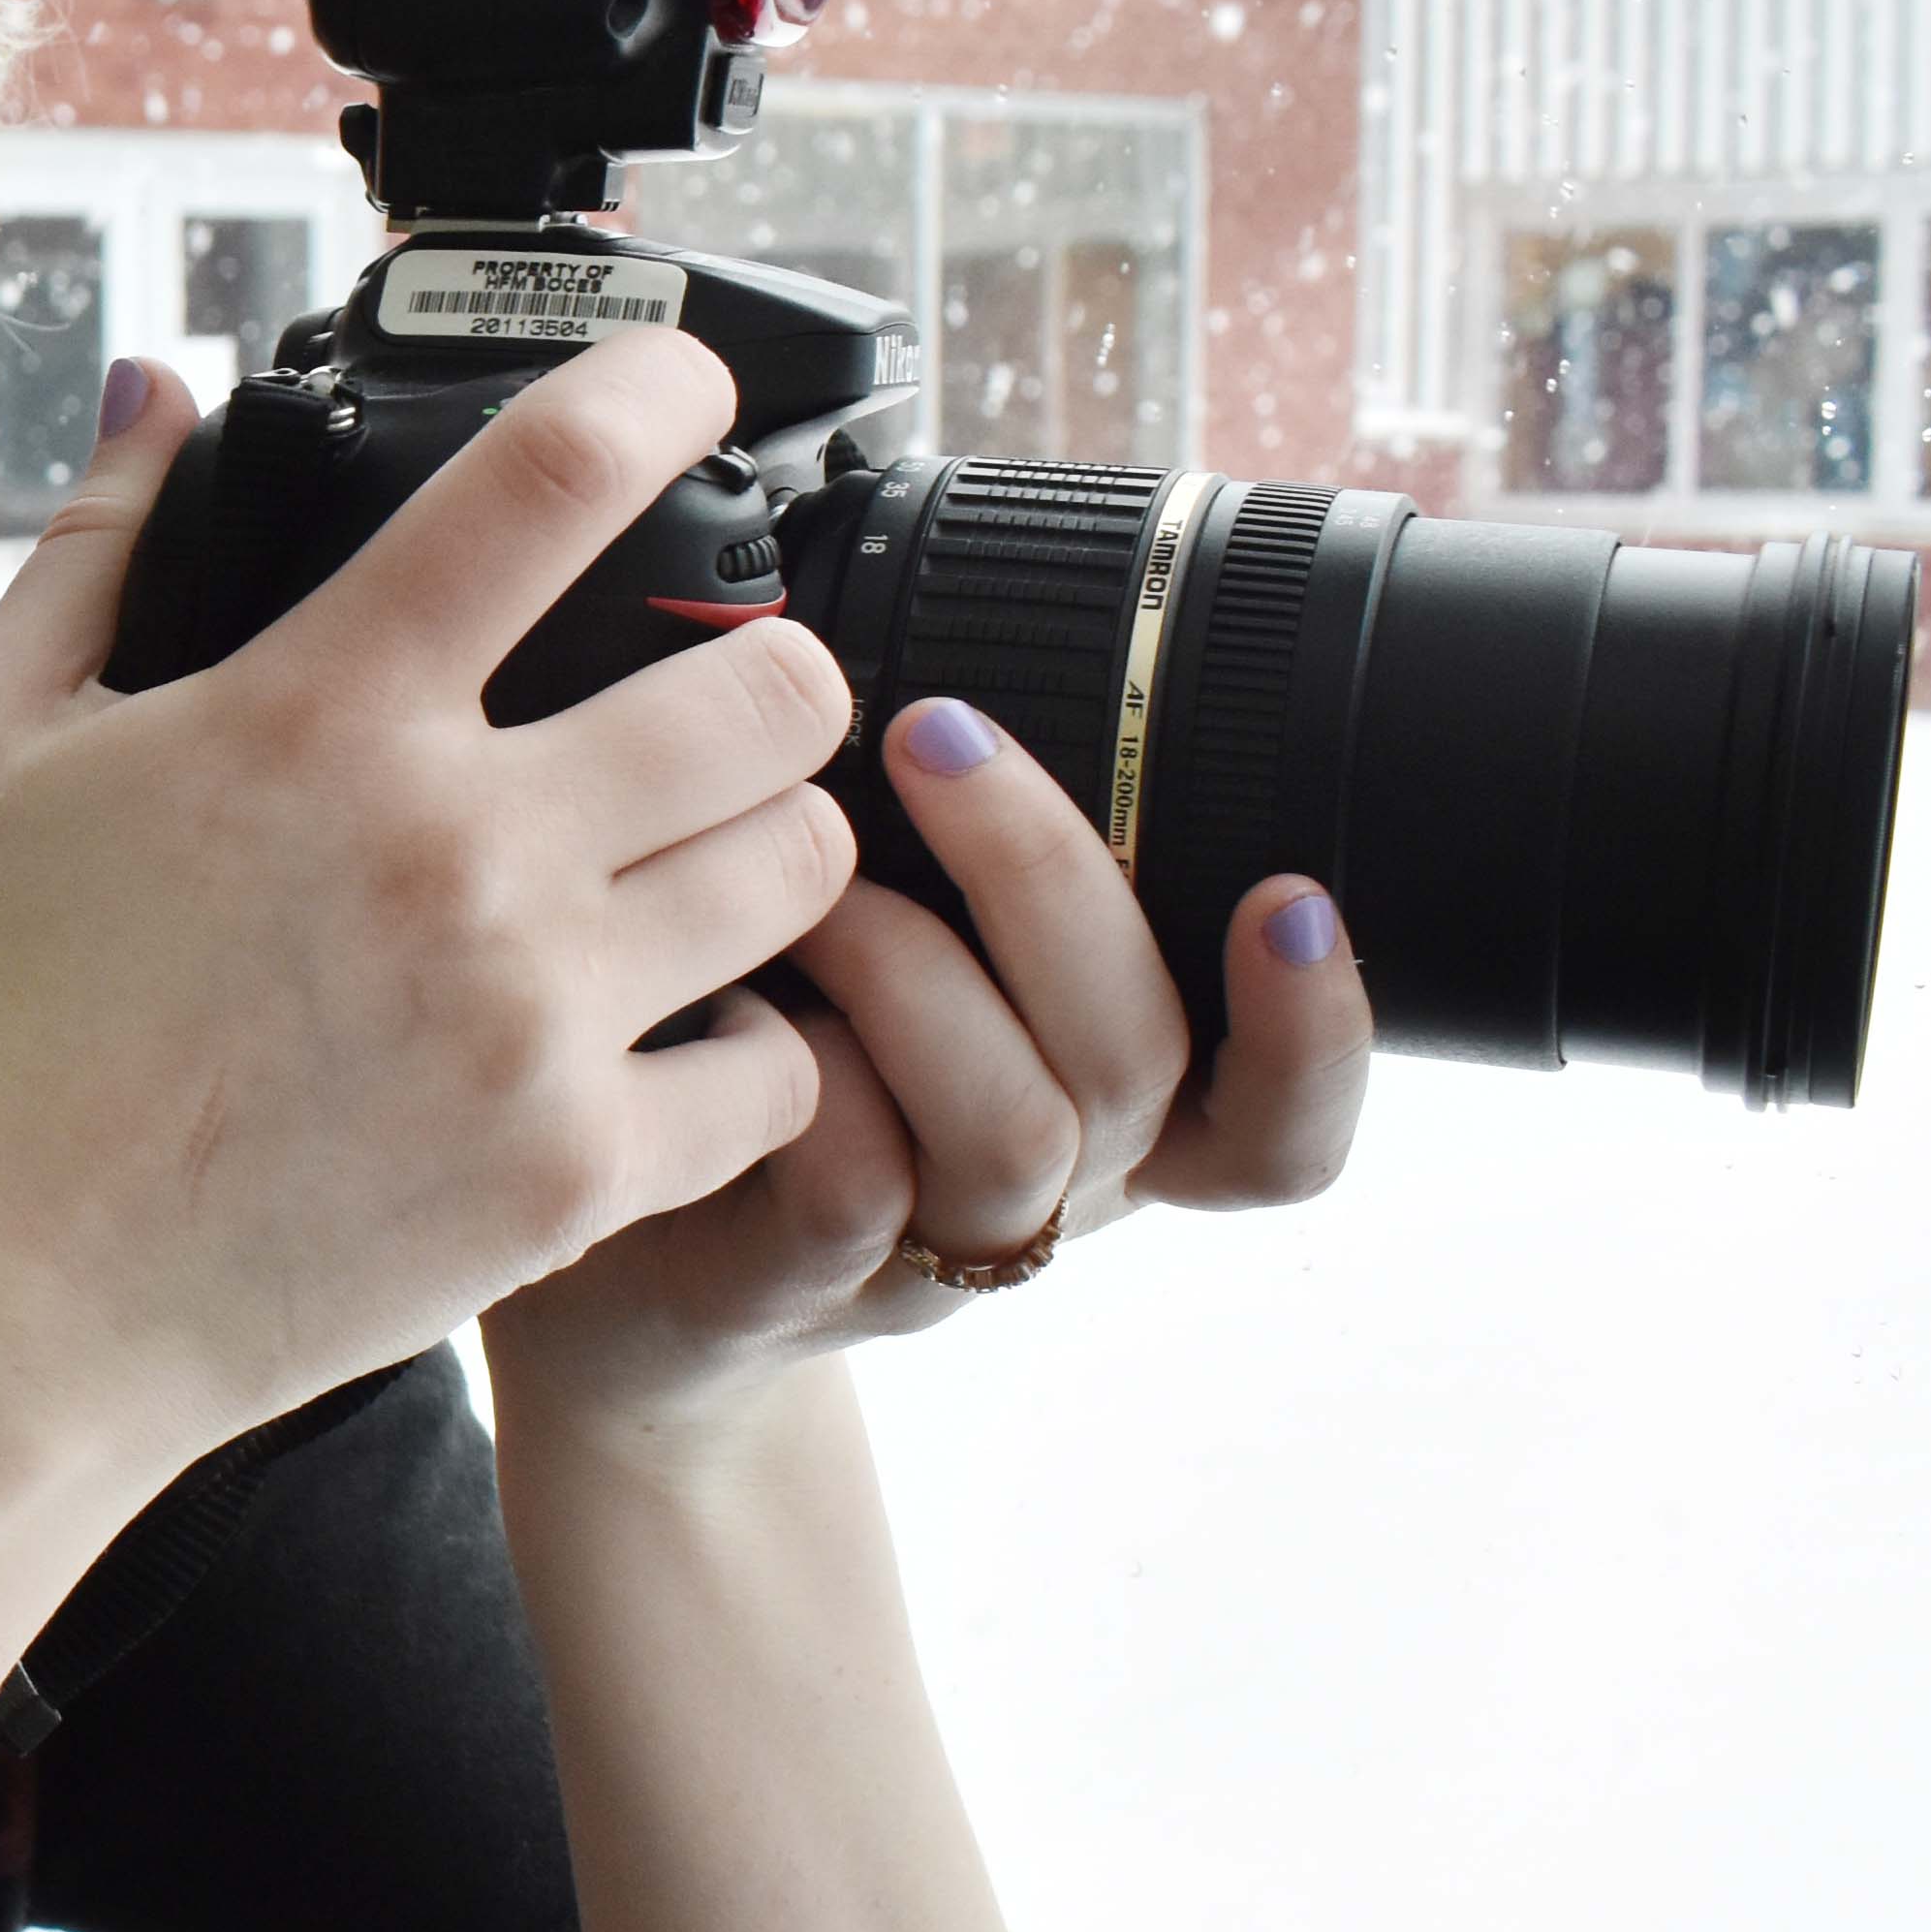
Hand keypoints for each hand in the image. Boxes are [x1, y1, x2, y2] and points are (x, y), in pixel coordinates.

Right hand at [0, 332, 858, 1451]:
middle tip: (725, 703)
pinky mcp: (576, 1167)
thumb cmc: (6, 1018)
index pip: (552, 480)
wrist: (16, 1289)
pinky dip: (758, 1049)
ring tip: (711, 864)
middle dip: (772, 672)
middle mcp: (455, 844)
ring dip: (774, 845)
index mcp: (322, 709)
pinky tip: (690, 1035)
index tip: (688, 387)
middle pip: (771, 685)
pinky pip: (783, 1069)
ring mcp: (530, 1013)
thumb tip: (162, 385)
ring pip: (805, 865)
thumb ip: (93, 545)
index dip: (660, 391)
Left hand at [487, 689, 1374, 1424]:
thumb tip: (935, 649)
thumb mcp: (888, 959)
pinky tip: (734, 989)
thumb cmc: (756, 1071)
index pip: (1280, 1122)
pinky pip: (851, 1192)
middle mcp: (1045, 1190)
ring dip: (916, 963)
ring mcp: (926, 1253)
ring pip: (1017, 1125)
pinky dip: (803, 1069)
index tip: (1291, 895)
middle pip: (1140, 1060)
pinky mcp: (793, 1283)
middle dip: (1047, 876)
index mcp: (1097, 1110)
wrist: (610, 1278)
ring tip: (805, 876)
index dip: (1320, 1028)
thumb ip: (945, 858)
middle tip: (934, 736)